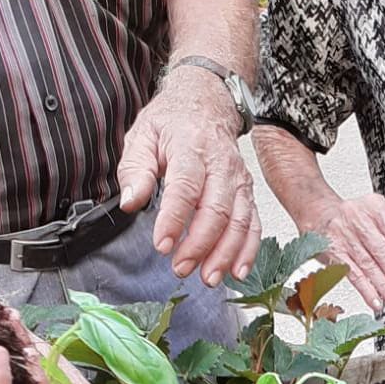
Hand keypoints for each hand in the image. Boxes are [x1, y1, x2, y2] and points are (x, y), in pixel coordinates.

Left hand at [117, 67, 260, 288]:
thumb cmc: (172, 123)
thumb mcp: (142, 136)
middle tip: (180, 267)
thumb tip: (131, 202)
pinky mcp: (248, 194)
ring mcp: (239, 181)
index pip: (185, 188)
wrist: (206, 105)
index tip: (162, 245)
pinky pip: (253, 225)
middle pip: (216, 211)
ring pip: (239, 222)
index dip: (174, 220)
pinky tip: (237, 271)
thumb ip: (135, 169)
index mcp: (191, 148)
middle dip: (200, 245)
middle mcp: (221, 166)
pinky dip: (248, 251)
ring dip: (225, 254)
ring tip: (208, 278)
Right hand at [301, 192, 384, 314]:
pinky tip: (376, 302)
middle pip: (383, 253)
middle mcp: (359, 219)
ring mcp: (344, 236)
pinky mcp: (333, 253)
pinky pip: (352, 274)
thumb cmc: (354, 218)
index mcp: (375, 207)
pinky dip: (366, 290)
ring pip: (369, 266)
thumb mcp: (376, 216)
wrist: (319, 211)